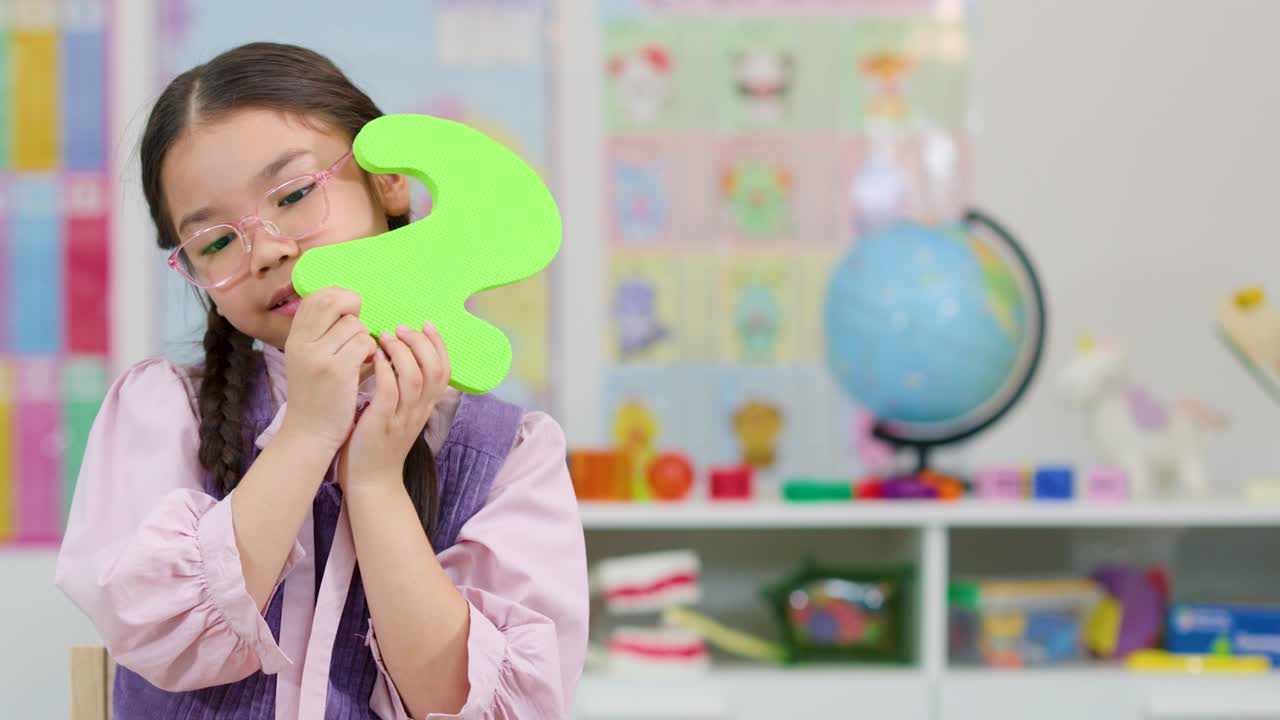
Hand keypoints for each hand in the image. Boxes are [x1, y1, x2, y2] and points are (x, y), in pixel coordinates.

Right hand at [278, 287, 376, 452]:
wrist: (309, 434)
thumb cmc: (316, 395)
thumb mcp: (307, 360)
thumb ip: (320, 334)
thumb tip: (347, 303)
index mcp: (294, 338)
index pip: (315, 298)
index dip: (337, 296)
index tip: (350, 309)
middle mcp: (302, 343)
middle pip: (331, 302)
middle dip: (353, 307)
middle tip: (361, 323)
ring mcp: (319, 357)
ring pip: (354, 325)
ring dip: (365, 336)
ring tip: (361, 354)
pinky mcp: (338, 371)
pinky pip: (364, 343)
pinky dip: (372, 351)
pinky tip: (368, 364)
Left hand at [338, 322, 451, 491]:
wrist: (370, 481)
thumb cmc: (378, 443)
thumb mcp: (400, 414)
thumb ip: (404, 390)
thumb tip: (399, 358)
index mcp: (426, 406)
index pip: (444, 370)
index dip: (439, 343)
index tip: (426, 323)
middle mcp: (420, 410)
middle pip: (434, 369)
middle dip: (421, 342)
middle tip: (402, 328)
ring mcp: (402, 418)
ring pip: (415, 378)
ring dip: (402, 352)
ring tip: (386, 336)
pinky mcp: (382, 424)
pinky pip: (390, 392)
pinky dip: (385, 371)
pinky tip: (376, 357)